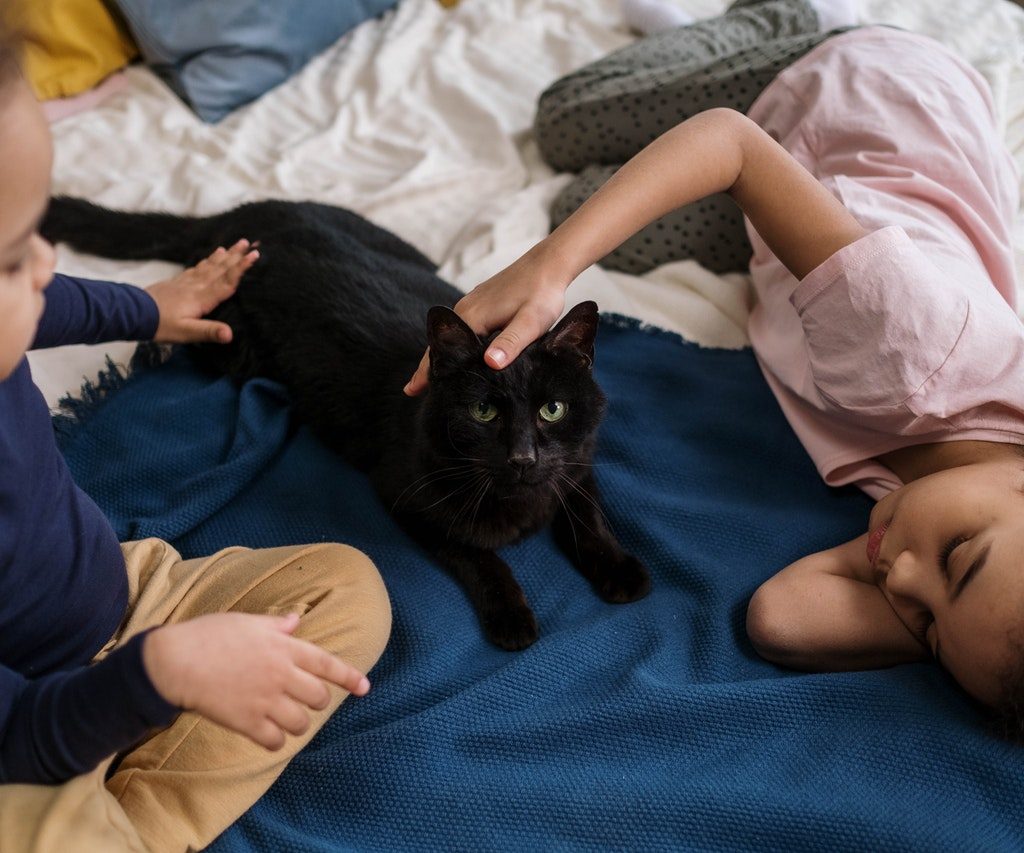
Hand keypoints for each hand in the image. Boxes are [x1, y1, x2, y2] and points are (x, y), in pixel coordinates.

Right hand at [142, 612, 370, 749]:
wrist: (175, 662)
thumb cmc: (208, 635)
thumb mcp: (247, 621)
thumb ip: (276, 625)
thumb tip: (295, 620)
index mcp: (284, 646)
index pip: (327, 663)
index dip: (349, 677)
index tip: (364, 688)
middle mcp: (281, 673)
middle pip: (318, 697)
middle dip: (317, 701)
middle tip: (304, 700)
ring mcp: (265, 699)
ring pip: (301, 723)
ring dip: (298, 724)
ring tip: (286, 719)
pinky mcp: (247, 721)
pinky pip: (275, 741)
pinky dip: (276, 741)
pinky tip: (268, 735)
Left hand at [147, 239, 258, 343]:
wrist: (133, 313)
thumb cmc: (162, 325)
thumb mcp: (187, 332)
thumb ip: (209, 331)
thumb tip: (230, 334)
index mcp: (202, 297)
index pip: (227, 281)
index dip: (241, 268)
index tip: (255, 255)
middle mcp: (197, 286)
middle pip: (220, 268)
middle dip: (235, 255)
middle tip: (248, 242)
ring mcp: (186, 282)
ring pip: (209, 266)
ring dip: (223, 256)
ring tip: (232, 245)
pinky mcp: (177, 282)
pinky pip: (197, 268)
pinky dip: (206, 261)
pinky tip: (209, 257)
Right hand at [404, 246, 568, 394]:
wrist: (548, 264)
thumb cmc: (542, 294)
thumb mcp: (530, 322)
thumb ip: (511, 342)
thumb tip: (490, 363)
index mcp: (472, 316)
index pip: (442, 349)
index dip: (427, 371)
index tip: (412, 390)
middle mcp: (465, 308)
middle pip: (439, 342)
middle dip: (427, 366)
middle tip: (413, 390)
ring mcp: (471, 303)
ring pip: (448, 334)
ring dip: (438, 354)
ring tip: (430, 377)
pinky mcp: (480, 301)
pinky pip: (458, 326)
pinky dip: (451, 342)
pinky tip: (456, 352)